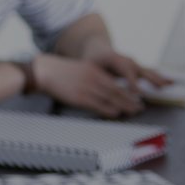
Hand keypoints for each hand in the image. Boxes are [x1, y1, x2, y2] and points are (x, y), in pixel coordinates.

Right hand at [32, 53, 146, 117]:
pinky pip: (98, 105)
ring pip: (111, 98)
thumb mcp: (80, 70)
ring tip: (134, 112)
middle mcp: (94, 78)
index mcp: (94, 70)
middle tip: (140, 107)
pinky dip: (109, 110)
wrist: (45, 71)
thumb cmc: (59, 73)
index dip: (128, 91)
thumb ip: (92, 78)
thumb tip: (103, 90)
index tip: (136, 98)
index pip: (116, 82)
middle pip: (117, 91)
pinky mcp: (80, 97)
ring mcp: (87, 87)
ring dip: (124, 106)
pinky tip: (117, 113)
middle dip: (130, 100)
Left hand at [86, 47, 173, 90]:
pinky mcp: (137, 68)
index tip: (138, 94)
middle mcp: (128, 61)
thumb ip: (97, 78)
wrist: (97, 49)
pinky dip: (160, 77)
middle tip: (161, 88)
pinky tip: (170, 82)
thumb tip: (101, 89)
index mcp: (116, 59)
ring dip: (160, 78)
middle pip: (142, 70)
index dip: (133, 83)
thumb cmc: (92, 60)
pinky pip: (150, 73)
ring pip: (149, 71)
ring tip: (170, 84)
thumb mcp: (91, 67)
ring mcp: (134, 64)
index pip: (126, 72)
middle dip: (152, 80)